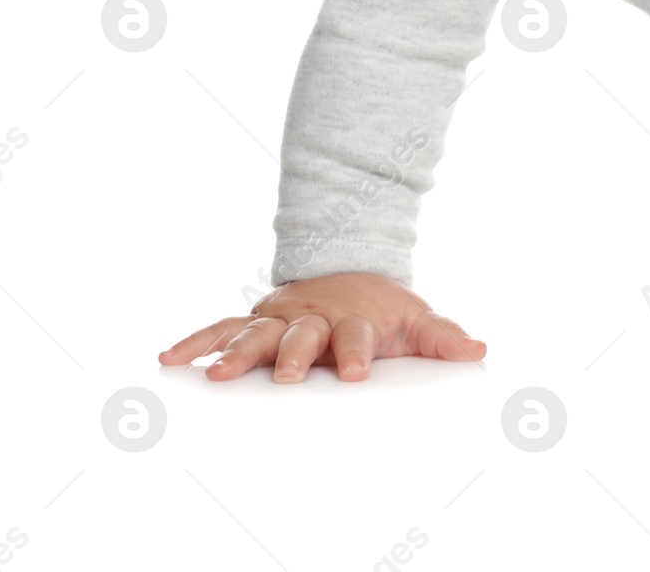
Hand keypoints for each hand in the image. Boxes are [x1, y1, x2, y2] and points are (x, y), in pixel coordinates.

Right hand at [157, 271, 483, 383]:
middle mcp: (313, 317)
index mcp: (354, 320)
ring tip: (217, 375)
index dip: (357, 352)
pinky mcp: (256, 321)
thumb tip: (479, 352)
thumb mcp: (416, 320)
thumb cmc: (382, 311)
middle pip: (302, 335)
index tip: (356, 375)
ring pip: (256, 332)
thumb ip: (442, 338)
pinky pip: (221, 329)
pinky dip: (197, 342)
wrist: (350, 272)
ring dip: (237, 352)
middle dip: (293, 354)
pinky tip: (170, 359)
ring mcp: (281, 318)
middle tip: (285, 376)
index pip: (357, 336)